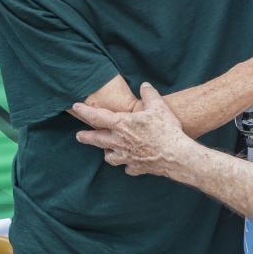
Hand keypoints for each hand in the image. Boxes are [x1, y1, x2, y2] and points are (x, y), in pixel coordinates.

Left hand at [73, 83, 190, 176]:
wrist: (176, 155)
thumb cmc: (166, 130)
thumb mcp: (158, 106)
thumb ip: (149, 94)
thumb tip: (144, 85)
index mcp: (121, 125)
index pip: (96, 117)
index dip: (85, 111)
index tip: (76, 107)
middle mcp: (119, 142)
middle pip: (96, 140)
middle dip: (86, 137)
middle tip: (79, 136)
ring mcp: (126, 157)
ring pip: (109, 157)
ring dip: (106, 152)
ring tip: (106, 150)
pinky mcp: (136, 168)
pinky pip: (127, 167)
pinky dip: (127, 165)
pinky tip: (130, 163)